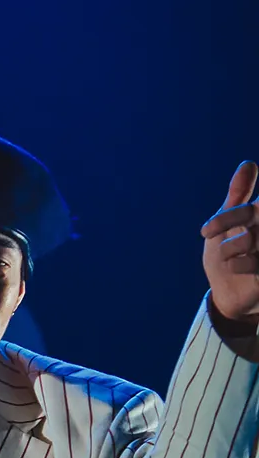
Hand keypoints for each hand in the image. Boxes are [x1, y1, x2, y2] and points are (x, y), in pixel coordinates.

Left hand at [200, 161, 258, 328]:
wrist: (228, 294)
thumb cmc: (227, 255)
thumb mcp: (226, 223)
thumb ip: (238, 194)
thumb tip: (249, 163)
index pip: (247, 210)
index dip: (225, 218)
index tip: (204, 231)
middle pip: (252, 218)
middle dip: (230, 231)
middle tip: (220, 246)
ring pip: (254, 240)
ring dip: (233, 249)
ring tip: (229, 259)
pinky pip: (257, 262)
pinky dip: (241, 266)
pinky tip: (236, 270)